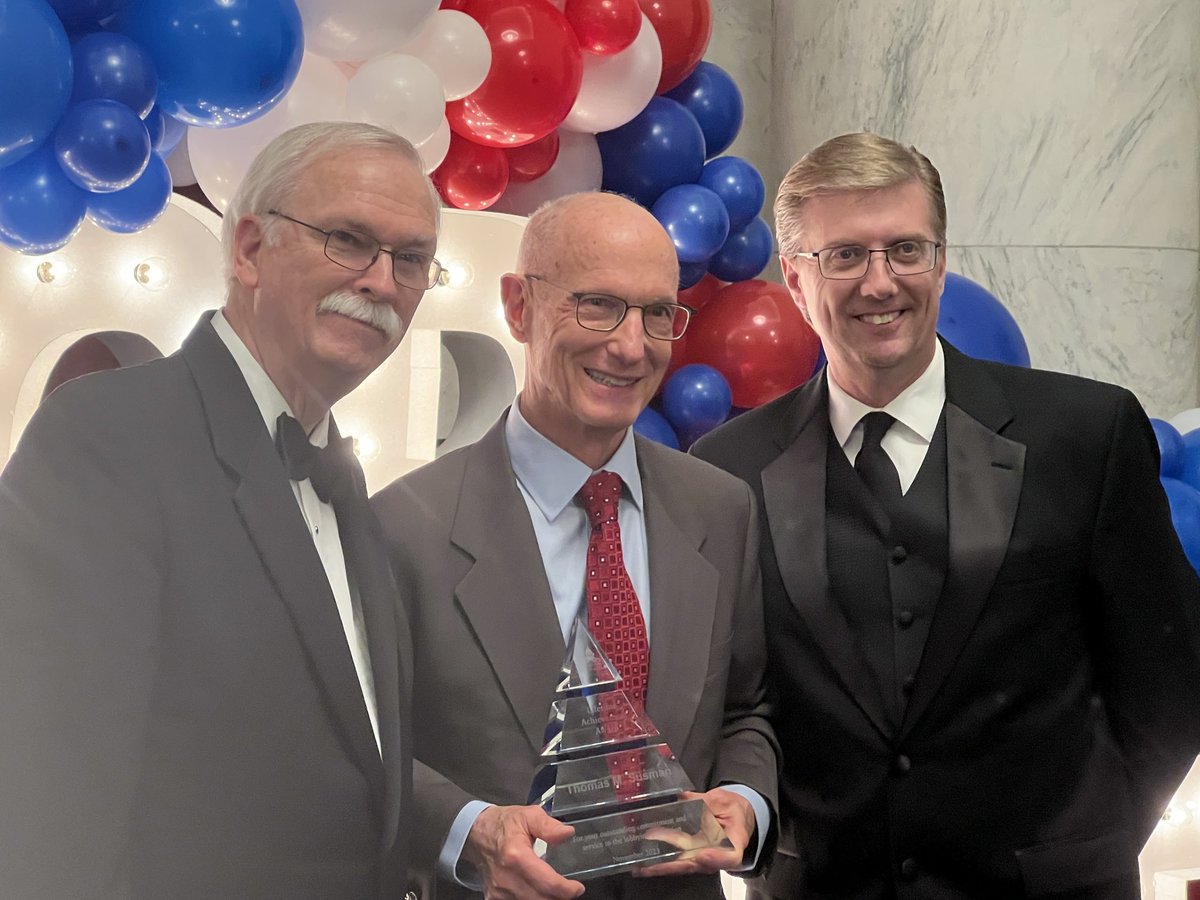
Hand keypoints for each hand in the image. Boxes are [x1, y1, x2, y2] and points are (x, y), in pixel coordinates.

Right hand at [463, 804, 584, 899]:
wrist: (476, 833)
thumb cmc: (504, 824)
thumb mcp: (528, 815)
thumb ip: (548, 826)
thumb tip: (567, 834)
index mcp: (516, 856)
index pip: (547, 883)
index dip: (566, 889)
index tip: (577, 888)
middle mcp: (506, 878)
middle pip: (540, 899)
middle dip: (558, 897)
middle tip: (568, 889)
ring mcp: (498, 890)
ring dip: (545, 899)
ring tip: (554, 889)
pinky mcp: (493, 898)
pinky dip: (532, 899)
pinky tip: (538, 891)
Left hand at [634, 788, 753, 877]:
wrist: (735, 817)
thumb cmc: (732, 809)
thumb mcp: (723, 800)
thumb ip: (703, 800)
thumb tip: (682, 797)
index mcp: (735, 841)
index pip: (731, 856)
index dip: (717, 858)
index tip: (703, 853)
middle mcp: (719, 855)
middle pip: (699, 864)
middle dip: (676, 864)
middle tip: (656, 861)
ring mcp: (705, 858)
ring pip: (685, 866)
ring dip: (665, 866)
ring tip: (645, 865)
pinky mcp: (693, 856)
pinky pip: (678, 862)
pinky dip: (662, 862)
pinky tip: (645, 863)